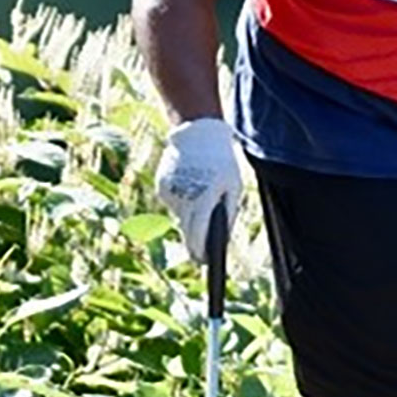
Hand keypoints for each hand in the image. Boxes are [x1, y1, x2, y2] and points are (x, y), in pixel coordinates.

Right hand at [154, 117, 241, 259]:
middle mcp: (182, 199)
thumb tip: (223, 237)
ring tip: (202, 202)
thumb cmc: (221, 161)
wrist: (196, 134)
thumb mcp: (234, 186)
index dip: (200, 250)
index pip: (198, 234)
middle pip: (187, 229)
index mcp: (202, 199)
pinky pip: (175, 201)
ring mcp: (169, 193)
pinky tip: (192, 188)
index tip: (203, 262)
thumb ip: (228, 212)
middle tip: (200, 253)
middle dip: (194, 241)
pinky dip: (183, 200)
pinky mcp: (162, 186)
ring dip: (191, 214)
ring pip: (180, 214)